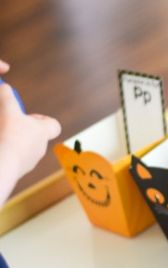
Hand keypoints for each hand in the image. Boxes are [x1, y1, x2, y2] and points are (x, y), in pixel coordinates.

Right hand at [0, 59, 60, 205]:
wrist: (2, 166)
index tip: (27, 116)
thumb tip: (5, 87)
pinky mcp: (18, 171)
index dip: (43, 119)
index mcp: (43, 132)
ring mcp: (29, 161)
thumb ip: (7, 95)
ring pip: (24, 148)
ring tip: (1, 136)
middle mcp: (40, 148)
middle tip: (7, 123)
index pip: (53, 126)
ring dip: (13, 141)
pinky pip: (13, 159)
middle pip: (36, 136)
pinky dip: (6, 152)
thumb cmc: (9, 135)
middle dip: (22, 129)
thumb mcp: (7, 109)